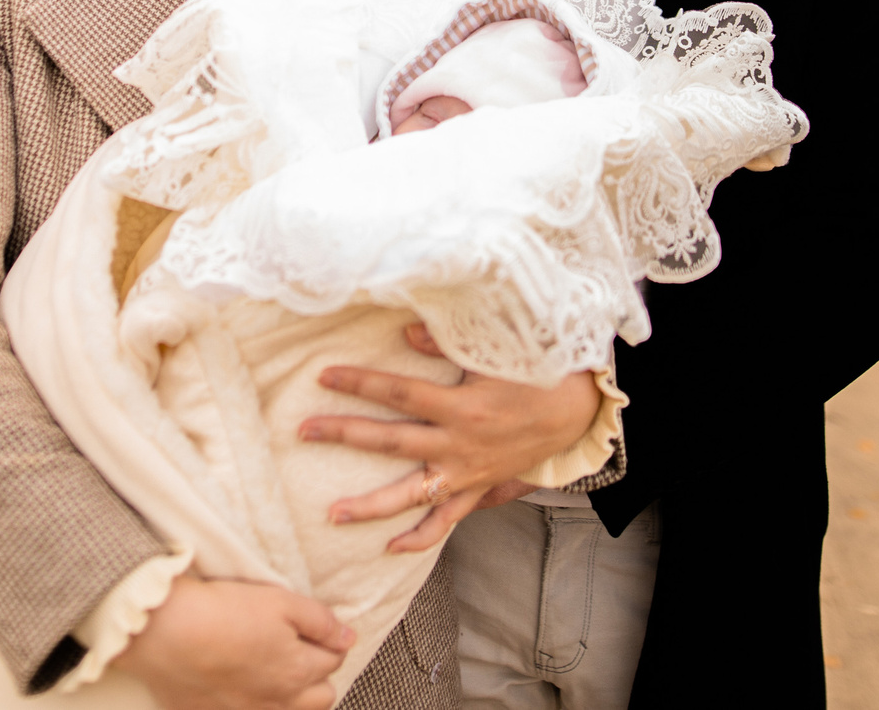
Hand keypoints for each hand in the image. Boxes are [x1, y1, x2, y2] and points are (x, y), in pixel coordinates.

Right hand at [110, 576, 354, 709]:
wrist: (165, 633)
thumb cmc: (224, 612)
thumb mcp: (280, 602)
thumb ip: (320, 621)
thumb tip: (348, 638)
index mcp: (298, 671)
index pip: (334, 659)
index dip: (329, 639)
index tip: (317, 628)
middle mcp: (278, 701)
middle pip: (321, 697)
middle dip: (319, 676)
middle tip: (300, 652)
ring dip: (292, 697)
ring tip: (276, 673)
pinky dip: (255, 705)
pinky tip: (242, 688)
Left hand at [302, 322, 602, 553]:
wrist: (573, 414)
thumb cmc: (533, 375)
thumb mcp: (495, 353)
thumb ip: (447, 343)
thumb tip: (405, 330)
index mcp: (460, 407)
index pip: (398, 394)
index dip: (360, 383)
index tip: (324, 375)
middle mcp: (458, 446)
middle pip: (391, 442)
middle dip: (345, 434)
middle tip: (304, 431)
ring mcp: (466, 474)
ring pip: (411, 495)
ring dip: (370, 506)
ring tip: (332, 514)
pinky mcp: (476, 491)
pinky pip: (445, 522)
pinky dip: (419, 538)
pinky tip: (389, 548)